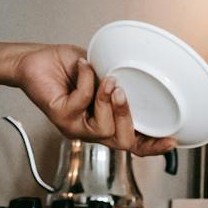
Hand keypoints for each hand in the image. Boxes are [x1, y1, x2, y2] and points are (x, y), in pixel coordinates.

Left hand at [8, 44, 178, 158]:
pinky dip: (86, 79)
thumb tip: (133, 82)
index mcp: (104, 123)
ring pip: (103, 127)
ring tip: (103, 78)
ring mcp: (74, 127)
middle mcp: (90, 130)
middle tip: (121, 89)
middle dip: (127, 114)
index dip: (153, 147)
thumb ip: (118, 82)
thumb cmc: (66, 67)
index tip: (171, 140)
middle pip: (124, 142)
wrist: (35, 60)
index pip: (133, 144)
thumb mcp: (101, 73)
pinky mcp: (60, 117)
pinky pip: (82, 103)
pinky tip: (81, 67)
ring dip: (107, 99)